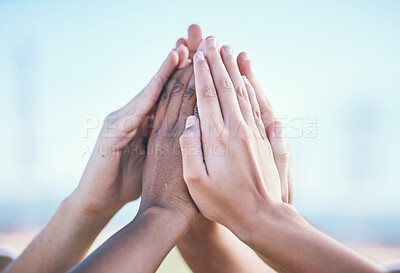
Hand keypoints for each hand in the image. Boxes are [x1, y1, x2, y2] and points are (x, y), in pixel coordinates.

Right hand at [69, 46, 188, 216]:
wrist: (99, 201)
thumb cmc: (130, 182)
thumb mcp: (155, 158)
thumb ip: (168, 141)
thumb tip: (194, 129)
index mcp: (145, 125)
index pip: (169, 96)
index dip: (185, 78)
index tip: (202, 62)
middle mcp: (132, 118)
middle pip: (160, 89)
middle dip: (176, 67)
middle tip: (194, 44)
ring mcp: (120, 124)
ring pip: (148, 95)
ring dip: (163, 73)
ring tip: (179, 52)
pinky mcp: (111, 135)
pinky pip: (133, 113)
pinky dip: (147, 97)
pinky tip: (159, 82)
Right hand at [180, 39, 381, 272]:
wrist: (261, 216)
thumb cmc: (224, 203)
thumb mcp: (196, 183)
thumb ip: (190, 149)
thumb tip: (189, 121)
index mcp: (216, 138)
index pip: (205, 96)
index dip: (201, 73)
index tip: (197, 54)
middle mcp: (236, 129)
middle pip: (225, 87)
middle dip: (217, 62)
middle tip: (212, 41)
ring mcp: (253, 133)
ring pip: (242, 93)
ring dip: (234, 70)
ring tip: (229, 50)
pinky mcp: (264, 139)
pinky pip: (256, 107)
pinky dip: (251, 88)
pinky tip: (247, 79)